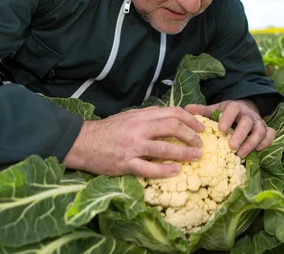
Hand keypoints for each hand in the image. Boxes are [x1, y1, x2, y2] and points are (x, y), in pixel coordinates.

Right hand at [63, 107, 204, 177]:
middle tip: (201, 144)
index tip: (201, 128)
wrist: (82, 142)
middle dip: (191, 136)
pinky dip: (164, 170)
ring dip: (184, 153)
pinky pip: (148, 168)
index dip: (191, 119)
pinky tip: (176, 171)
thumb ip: (148, 115)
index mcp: (141, 116)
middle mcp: (139, 129)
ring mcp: (132, 146)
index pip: (172, 113)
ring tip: (196, 157)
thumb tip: (169, 114)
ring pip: (164, 148)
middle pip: (173, 127)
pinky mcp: (125, 163)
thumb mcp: (129, 116)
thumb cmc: (108, 130)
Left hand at [185, 99, 276, 157]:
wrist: (245, 110)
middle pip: (248, 122)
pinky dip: (266, 142)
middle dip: (240, 134)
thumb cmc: (227, 114)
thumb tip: (186, 109)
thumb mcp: (216, 110)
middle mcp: (249, 114)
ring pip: (260, 130)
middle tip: (231, 146)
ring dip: (252, 143)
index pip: (233, 109)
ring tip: (241, 154)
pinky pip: (271, 135)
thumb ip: (203, 111)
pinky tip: (258, 151)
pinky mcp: (266, 130)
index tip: (220, 129)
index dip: (228, 118)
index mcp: (235, 107)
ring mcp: (259, 122)